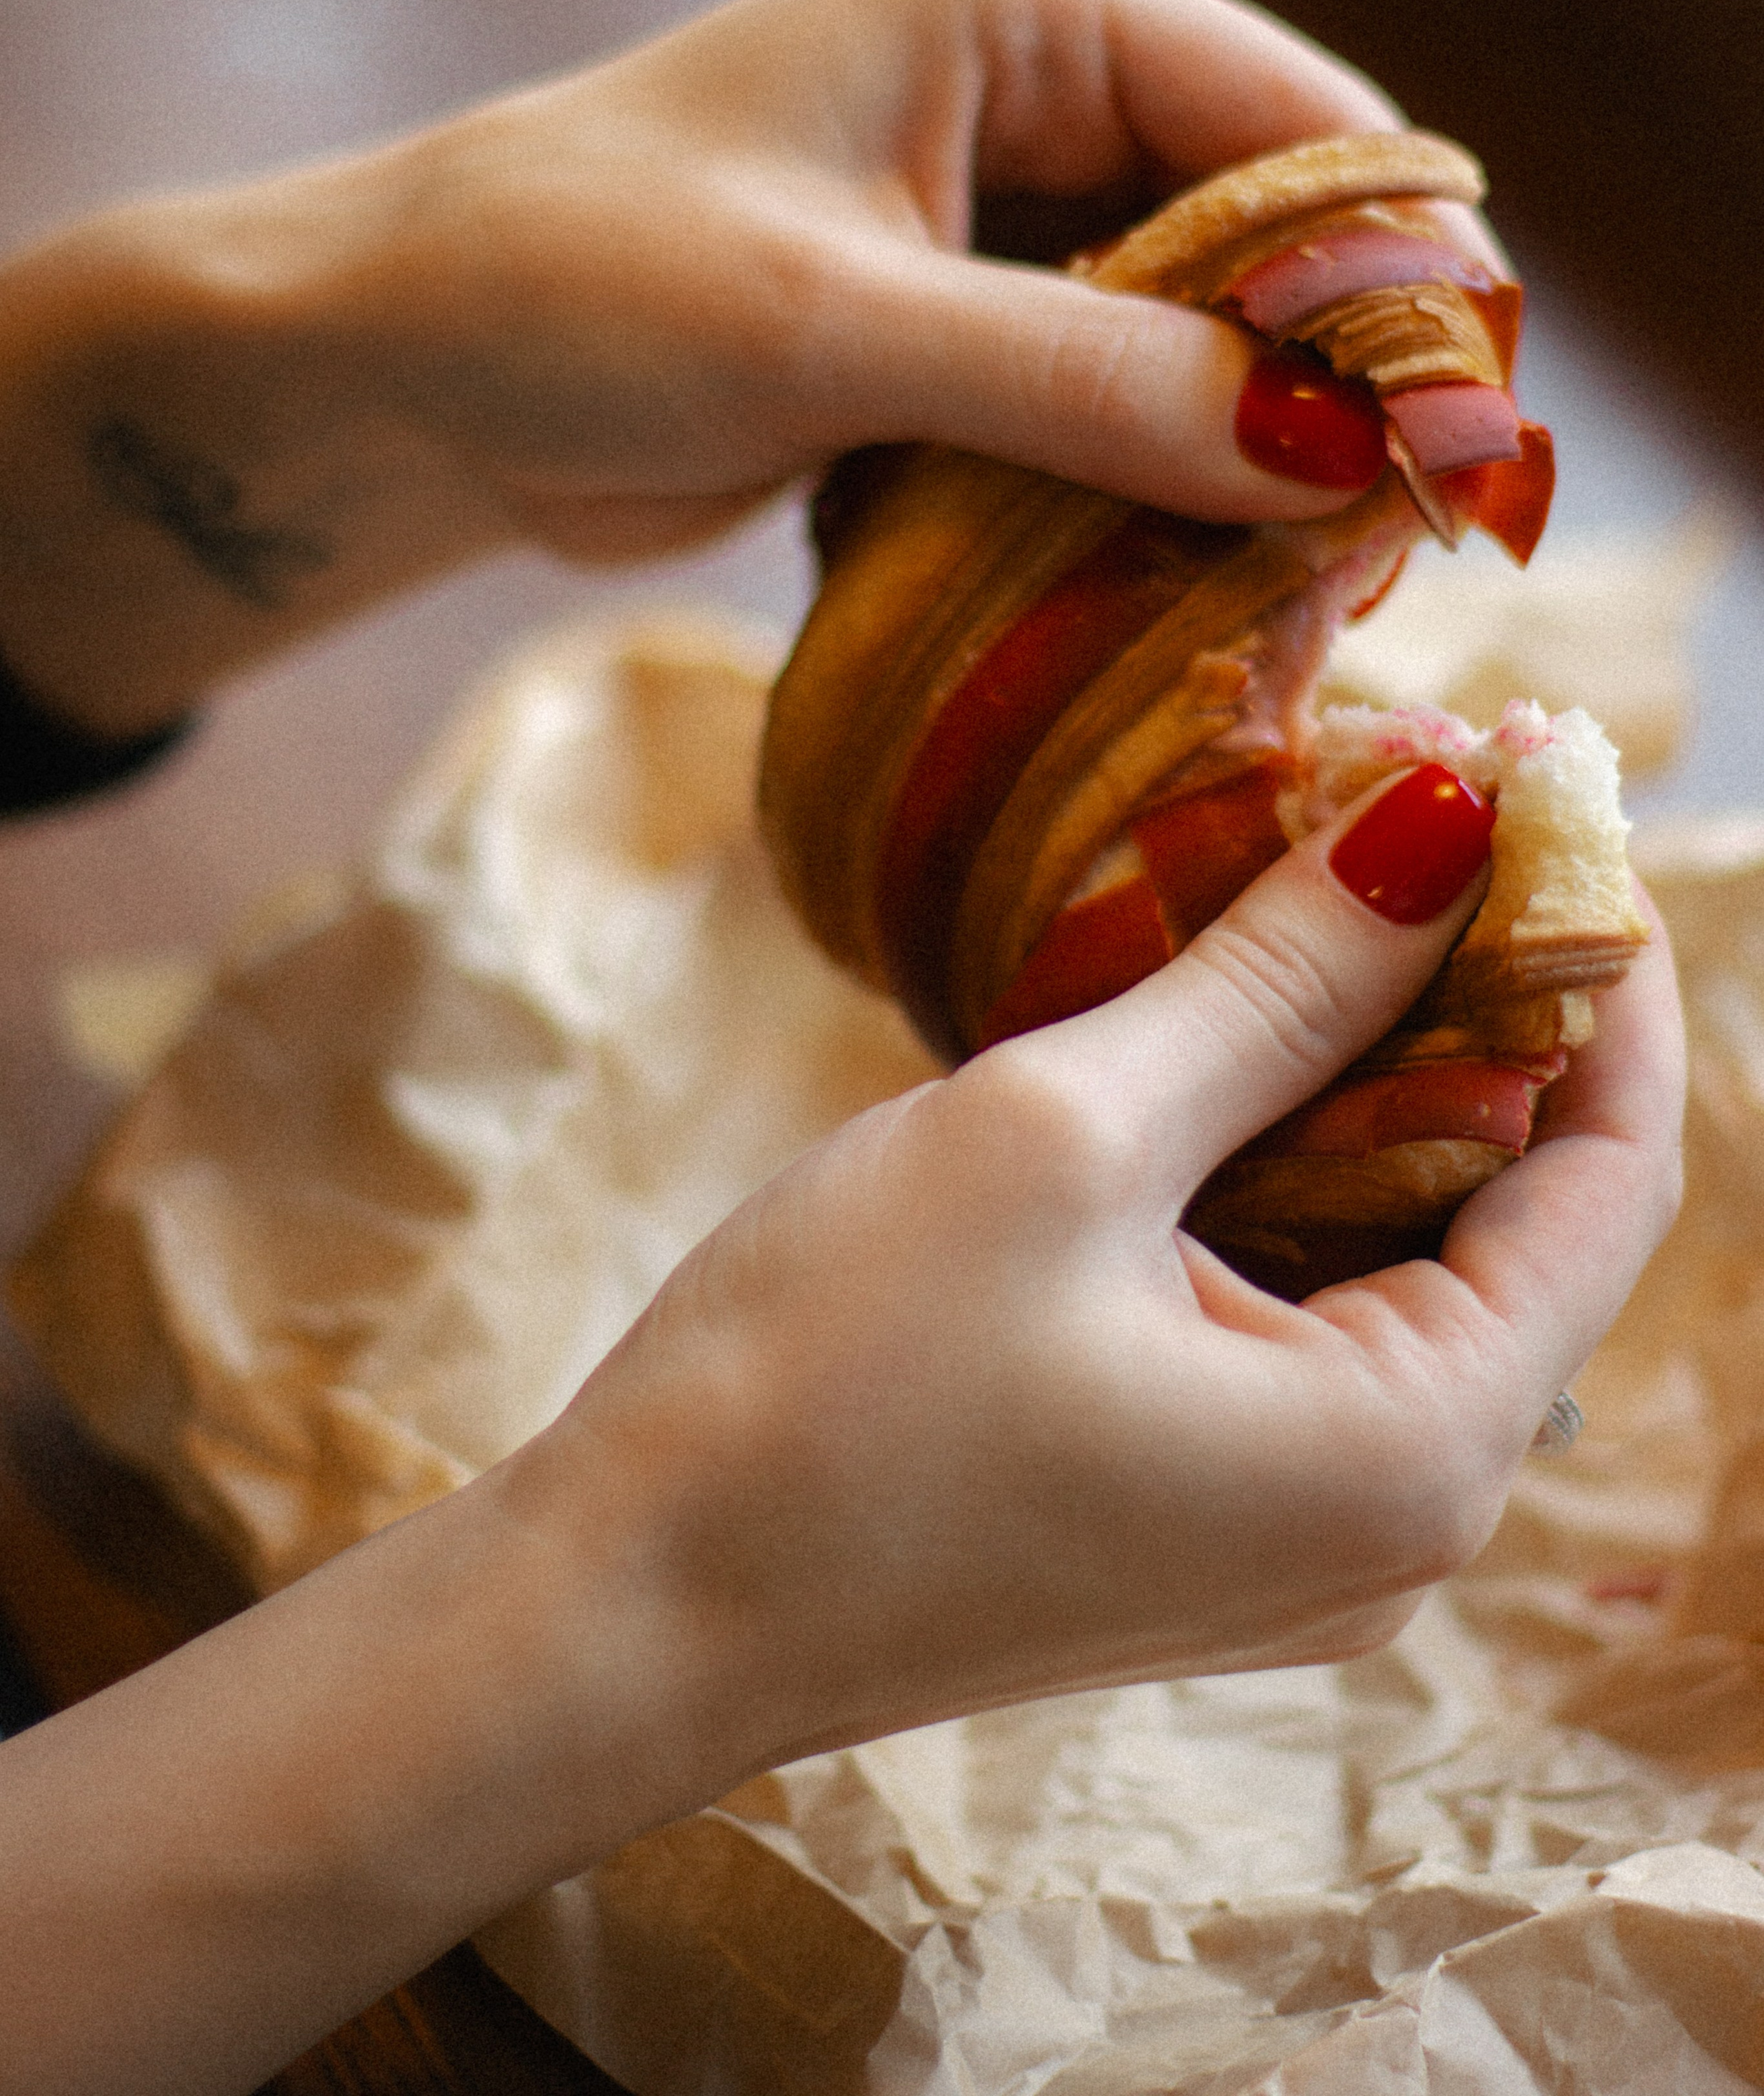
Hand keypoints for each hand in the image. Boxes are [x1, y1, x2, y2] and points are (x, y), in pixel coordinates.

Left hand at [398, 0, 1472, 558]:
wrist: (402, 370)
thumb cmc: (571, 288)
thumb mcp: (836, 326)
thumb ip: (1083, 378)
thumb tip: (1325, 452)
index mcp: (1020, 6)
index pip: (1290, 116)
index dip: (1387, 274)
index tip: (1441, 448)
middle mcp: (1033, 91)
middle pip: (1264, 233)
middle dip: (1320, 383)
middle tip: (1374, 558)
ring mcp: (998, 219)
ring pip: (1194, 338)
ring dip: (1235, 458)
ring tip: (1295, 600)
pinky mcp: (958, 333)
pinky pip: (1106, 408)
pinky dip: (1142, 493)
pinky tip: (1178, 592)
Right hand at [525, 788, 1684, 1779]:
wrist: (624, 1608)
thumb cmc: (821, 1387)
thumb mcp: (1061, 1139)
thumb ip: (1277, 983)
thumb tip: (1447, 828)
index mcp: (1411, 1451)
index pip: (1607, 1175)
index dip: (1593, 968)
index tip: (1538, 791)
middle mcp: (1400, 1522)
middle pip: (1516, 1214)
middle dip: (1470, 1002)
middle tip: (1403, 802)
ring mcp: (1301, 1536)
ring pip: (1404, 1255)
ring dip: (1366, 1074)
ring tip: (1307, 887)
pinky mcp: (1206, 1517)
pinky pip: (1309, 1315)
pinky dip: (1288, 1170)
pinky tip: (1220, 1041)